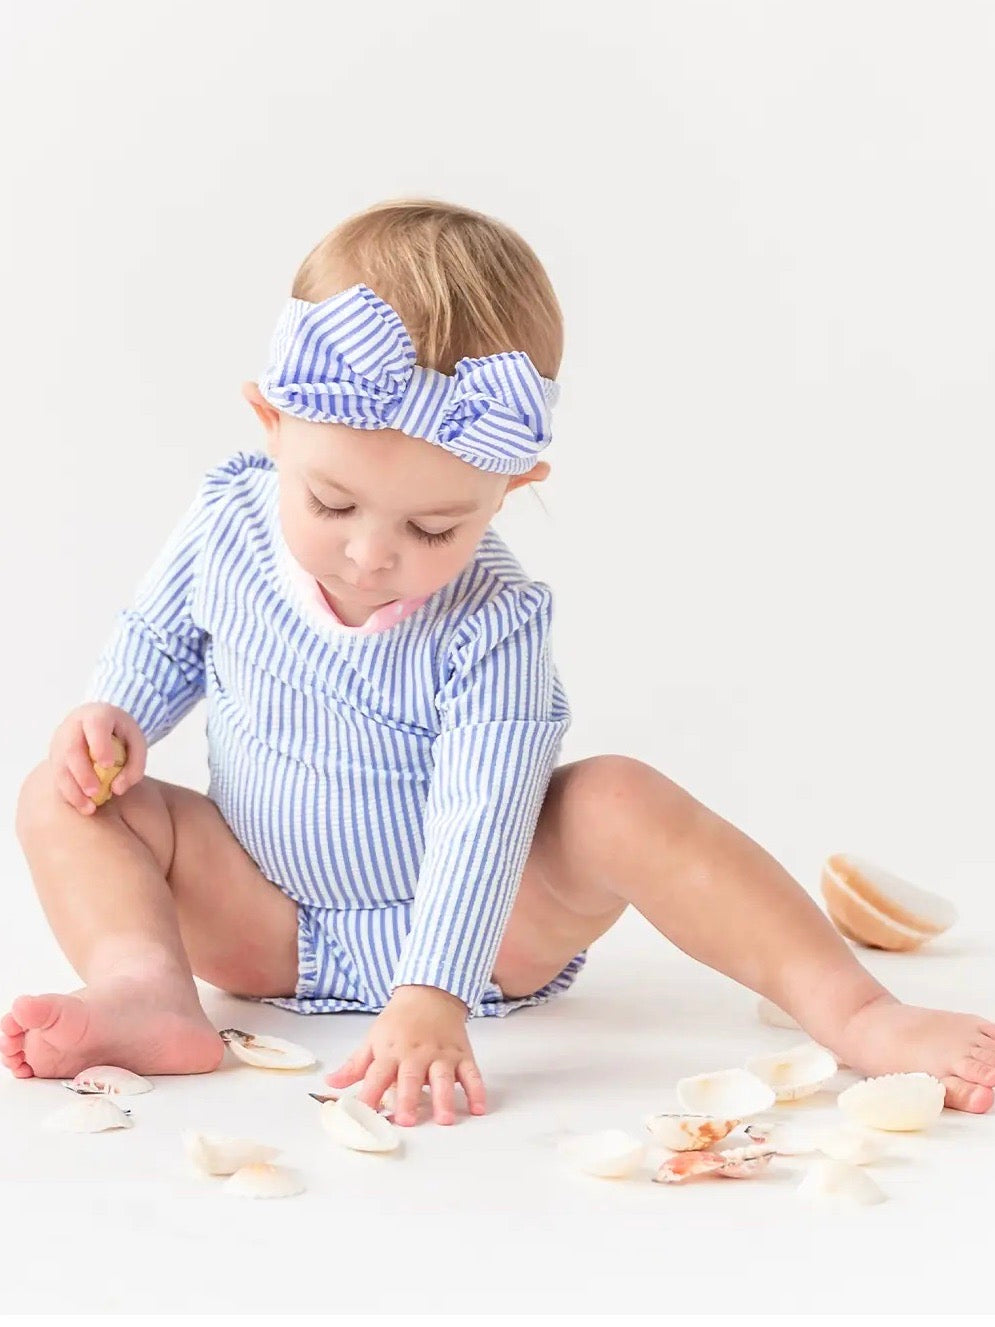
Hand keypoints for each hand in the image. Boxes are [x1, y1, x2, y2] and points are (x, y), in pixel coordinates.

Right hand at [48, 703, 147, 814]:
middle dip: (82, 773)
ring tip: (89, 807)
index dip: (99, 745)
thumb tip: (117, 789)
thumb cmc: (121, 734)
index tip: (108, 764)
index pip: (95, 725)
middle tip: (95, 792)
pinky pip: (58, 777)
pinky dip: (69, 794)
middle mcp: (73, 726)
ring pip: (60, 766)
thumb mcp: (137, 743)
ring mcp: (60, 742)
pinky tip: (82, 806)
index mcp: (96, 715)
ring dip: (73, 789)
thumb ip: (135, 764)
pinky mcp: (55, 758)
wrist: (99, 725)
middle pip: (72, 749)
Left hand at [324, 985, 486, 1125]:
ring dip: (444, 1098)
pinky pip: (472, 1073)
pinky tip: (479, 1108)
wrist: (430, 992)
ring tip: (444, 1119)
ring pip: (443, 1077)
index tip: (364, 1115)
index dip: (369, 1094)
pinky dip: (477, 1090)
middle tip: (408, 1121)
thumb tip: (329, 1085)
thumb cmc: (398, 1021)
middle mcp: (416, 1053)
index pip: (377, 1074)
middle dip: (410, 1099)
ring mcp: (441, 1054)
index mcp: (391, 1051)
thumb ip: (355, 1065)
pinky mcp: (462, 1054)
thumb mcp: (373, 1038)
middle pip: (411, 1077)